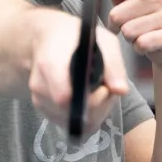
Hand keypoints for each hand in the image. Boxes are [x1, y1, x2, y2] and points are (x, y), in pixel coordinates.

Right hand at [25, 8, 129, 134]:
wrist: (50, 38)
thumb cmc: (79, 38)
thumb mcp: (103, 41)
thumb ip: (113, 65)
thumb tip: (120, 90)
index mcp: (50, 64)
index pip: (64, 97)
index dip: (91, 99)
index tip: (103, 88)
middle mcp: (40, 86)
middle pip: (72, 113)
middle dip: (97, 106)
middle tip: (106, 89)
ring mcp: (40, 100)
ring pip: (73, 122)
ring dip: (94, 111)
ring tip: (98, 90)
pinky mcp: (44, 111)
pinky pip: (70, 124)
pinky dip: (85, 116)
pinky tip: (90, 98)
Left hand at [103, 0, 161, 67]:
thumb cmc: (146, 18)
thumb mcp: (130, 3)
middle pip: (117, 15)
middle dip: (119, 25)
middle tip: (131, 25)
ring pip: (128, 31)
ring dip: (130, 38)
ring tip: (141, 34)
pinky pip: (141, 43)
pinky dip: (139, 48)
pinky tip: (148, 44)